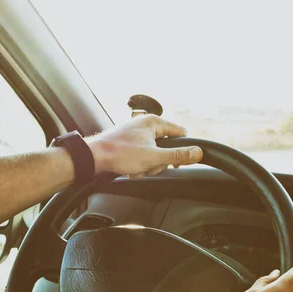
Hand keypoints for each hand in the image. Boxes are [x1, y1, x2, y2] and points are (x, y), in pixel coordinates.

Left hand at [86, 115, 202, 176]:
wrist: (94, 157)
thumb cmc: (120, 153)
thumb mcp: (154, 157)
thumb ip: (178, 155)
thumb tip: (198, 152)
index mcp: (154, 122)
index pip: (181, 134)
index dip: (182, 149)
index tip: (175, 162)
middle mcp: (146, 125)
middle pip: (167, 147)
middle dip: (158, 162)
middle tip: (148, 166)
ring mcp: (137, 134)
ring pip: (154, 154)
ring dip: (147, 166)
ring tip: (136, 168)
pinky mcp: (129, 143)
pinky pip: (143, 156)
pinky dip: (138, 165)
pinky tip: (130, 169)